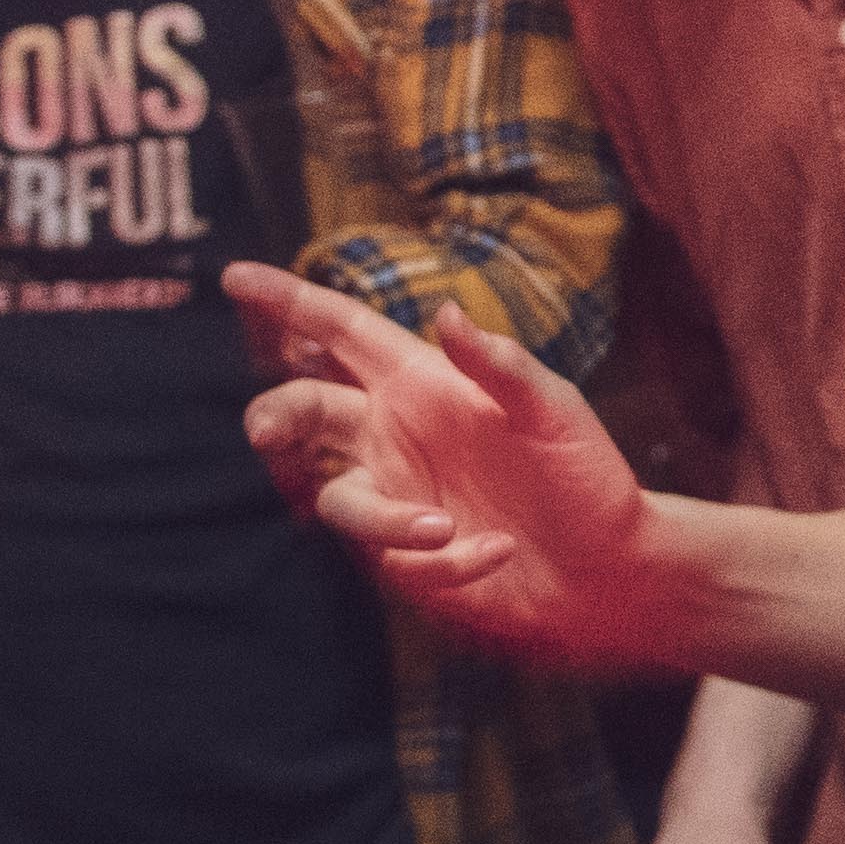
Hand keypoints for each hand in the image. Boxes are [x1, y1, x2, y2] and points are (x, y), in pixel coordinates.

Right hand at [230, 267, 682, 665]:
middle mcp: (395, 433)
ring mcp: (395, 494)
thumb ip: (501, 366)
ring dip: (382, 516)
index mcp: (422, 382)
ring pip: (336, 496)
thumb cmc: (587, 476)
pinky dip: (445, 558)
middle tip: (264, 428)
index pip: (341, 332)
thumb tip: (446, 314)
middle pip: (305, 409)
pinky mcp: (405, 557)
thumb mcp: (555, 412)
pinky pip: (395, 555)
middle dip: (274, 413)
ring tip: (444, 527)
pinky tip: (495, 553)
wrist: (609, 567)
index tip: (235, 276)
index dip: (288, 301)